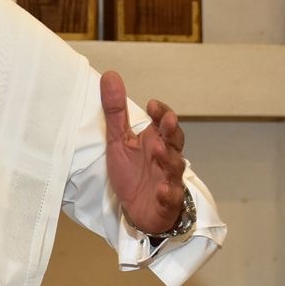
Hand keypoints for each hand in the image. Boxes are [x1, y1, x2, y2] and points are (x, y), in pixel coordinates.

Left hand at [101, 70, 187, 234]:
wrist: (139, 210)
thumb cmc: (133, 172)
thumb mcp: (119, 140)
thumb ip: (115, 111)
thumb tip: (110, 75)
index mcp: (156, 140)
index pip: (165, 122)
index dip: (162, 113)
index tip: (152, 104)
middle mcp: (166, 157)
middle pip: (174, 142)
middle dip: (172, 131)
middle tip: (167, 121)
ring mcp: (168, 179)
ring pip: (174, 167)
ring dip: (168, 159)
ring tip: (159, 150)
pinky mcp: (166, 202)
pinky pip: (169, 197)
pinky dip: (166, 193)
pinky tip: (161, 189)